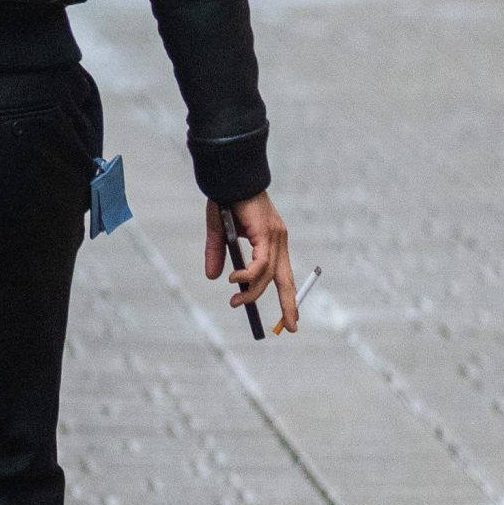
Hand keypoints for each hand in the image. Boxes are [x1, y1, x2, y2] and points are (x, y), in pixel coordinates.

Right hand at [206, 192, 295, 328]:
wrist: (228, 176)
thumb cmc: (226, 199)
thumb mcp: (219, 232)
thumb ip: (217, 254)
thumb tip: (213, 277)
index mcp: (273, 240)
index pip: (283, 273)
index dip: (286, 295)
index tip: (290, 316)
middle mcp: (278, 240)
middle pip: (286, 279)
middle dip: (289, 305)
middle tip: (290, 328)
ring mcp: (274, 237)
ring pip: (268, 275)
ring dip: (252, 292)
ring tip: (234, 302)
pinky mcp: (266, 234)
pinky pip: (260, 264)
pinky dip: (248, 275)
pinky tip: (235, 280)